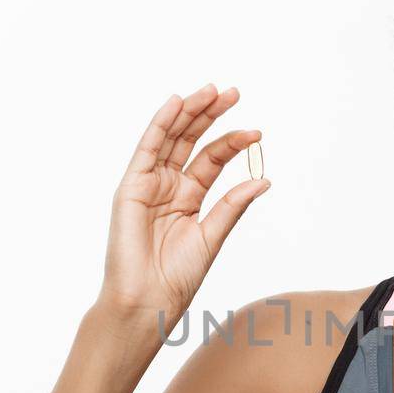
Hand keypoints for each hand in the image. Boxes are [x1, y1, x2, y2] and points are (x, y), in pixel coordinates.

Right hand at [97, 82, 269, 324]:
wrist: (148, 300)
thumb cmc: (176, 277)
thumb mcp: (213, 236)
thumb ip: (233, 205)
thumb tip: (263, 180)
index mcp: (188, 198)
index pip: (211, 159)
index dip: (232, 142)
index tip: (256, 132)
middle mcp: (167, 186)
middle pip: (190, 141)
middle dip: (211, 115)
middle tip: (234, 93)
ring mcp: (148, 184)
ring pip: (170, 139)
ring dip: (189, 112)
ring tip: (211, 92)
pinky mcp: (131, 187)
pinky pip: (146, 149)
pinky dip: (160, 124)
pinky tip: (176, 103)